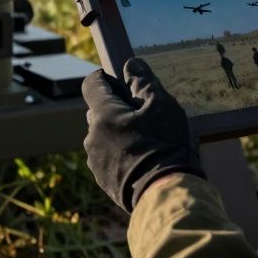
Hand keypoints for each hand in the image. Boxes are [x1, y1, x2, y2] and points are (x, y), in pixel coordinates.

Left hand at [81, 57, 203, 211]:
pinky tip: (142, 159)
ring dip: (117, 132)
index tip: (121, 82)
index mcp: (103, 114)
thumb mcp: (161, 105)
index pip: (92, 84)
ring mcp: (95, 160)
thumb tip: (131, 64)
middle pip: (98, 111)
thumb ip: (143, 81)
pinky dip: (119, 153)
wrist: (166, 193)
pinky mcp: (102, 179)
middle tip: (142, 115)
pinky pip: (107, 157)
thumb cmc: (165, 144)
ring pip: (103, 135)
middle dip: (115, 108)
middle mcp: (92, 135)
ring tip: (146, 141)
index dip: (105, 79)